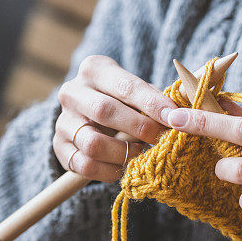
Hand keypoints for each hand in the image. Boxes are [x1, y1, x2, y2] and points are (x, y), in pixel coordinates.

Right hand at [54, 55, 176, 181]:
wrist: (88, 116)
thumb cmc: (123, 101)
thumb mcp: (136, 92)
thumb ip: (156, 100)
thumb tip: (182, 113)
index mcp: (94, 69)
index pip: (125, 85)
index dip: (151, 103)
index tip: (173, 117)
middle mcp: (72, 91)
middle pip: (105, 111)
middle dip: (138, 128)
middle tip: (161, 139)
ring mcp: (62, 121)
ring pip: (93, 143)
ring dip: (124, 153)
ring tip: (142, 154)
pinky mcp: (59, 147)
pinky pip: (85, 165)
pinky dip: (109, 171)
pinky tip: (124, 167)